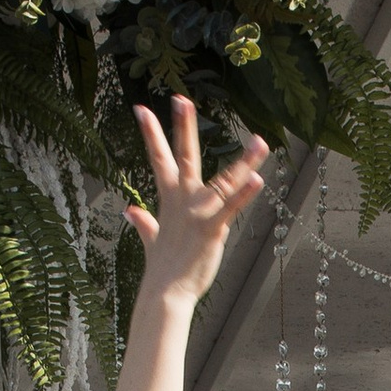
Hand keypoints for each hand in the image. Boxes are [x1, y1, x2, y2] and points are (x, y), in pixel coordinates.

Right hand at [126, 96, 265, 310]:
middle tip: (181, 99)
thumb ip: (144, 222)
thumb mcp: (151, 239)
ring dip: (244, 161)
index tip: (142, 108)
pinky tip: (258, 178)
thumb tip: (130, 211)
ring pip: (223, 180)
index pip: (159, 159)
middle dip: (182, 126)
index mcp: (169, 199)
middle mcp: (183, 200)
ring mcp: (197, 213)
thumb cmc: (162, 267)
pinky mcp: (212, 229)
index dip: (151, 133)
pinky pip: (231, 207)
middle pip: (184, 156)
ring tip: (260, 141)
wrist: (165, 292)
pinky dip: (244, 193)